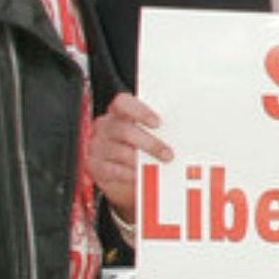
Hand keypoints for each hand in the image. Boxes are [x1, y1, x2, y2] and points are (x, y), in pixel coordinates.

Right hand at [88, 93, 169, 218]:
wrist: (120, 174)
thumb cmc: (138, 149)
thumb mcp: (146, 135)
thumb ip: (158, 131)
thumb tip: (185, 135)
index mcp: (119, 113)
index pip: (123, 103)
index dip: (140, 111)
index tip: (158, 123)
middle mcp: (105, 127)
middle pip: (124, 131)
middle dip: (150, 144)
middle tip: (168, 154)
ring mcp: (97, 146)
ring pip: (120, 152)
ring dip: (142, 161)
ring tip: (158, 167)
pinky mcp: (94, 165)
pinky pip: (112, 170)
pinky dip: (129, 174)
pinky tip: (141, 176)